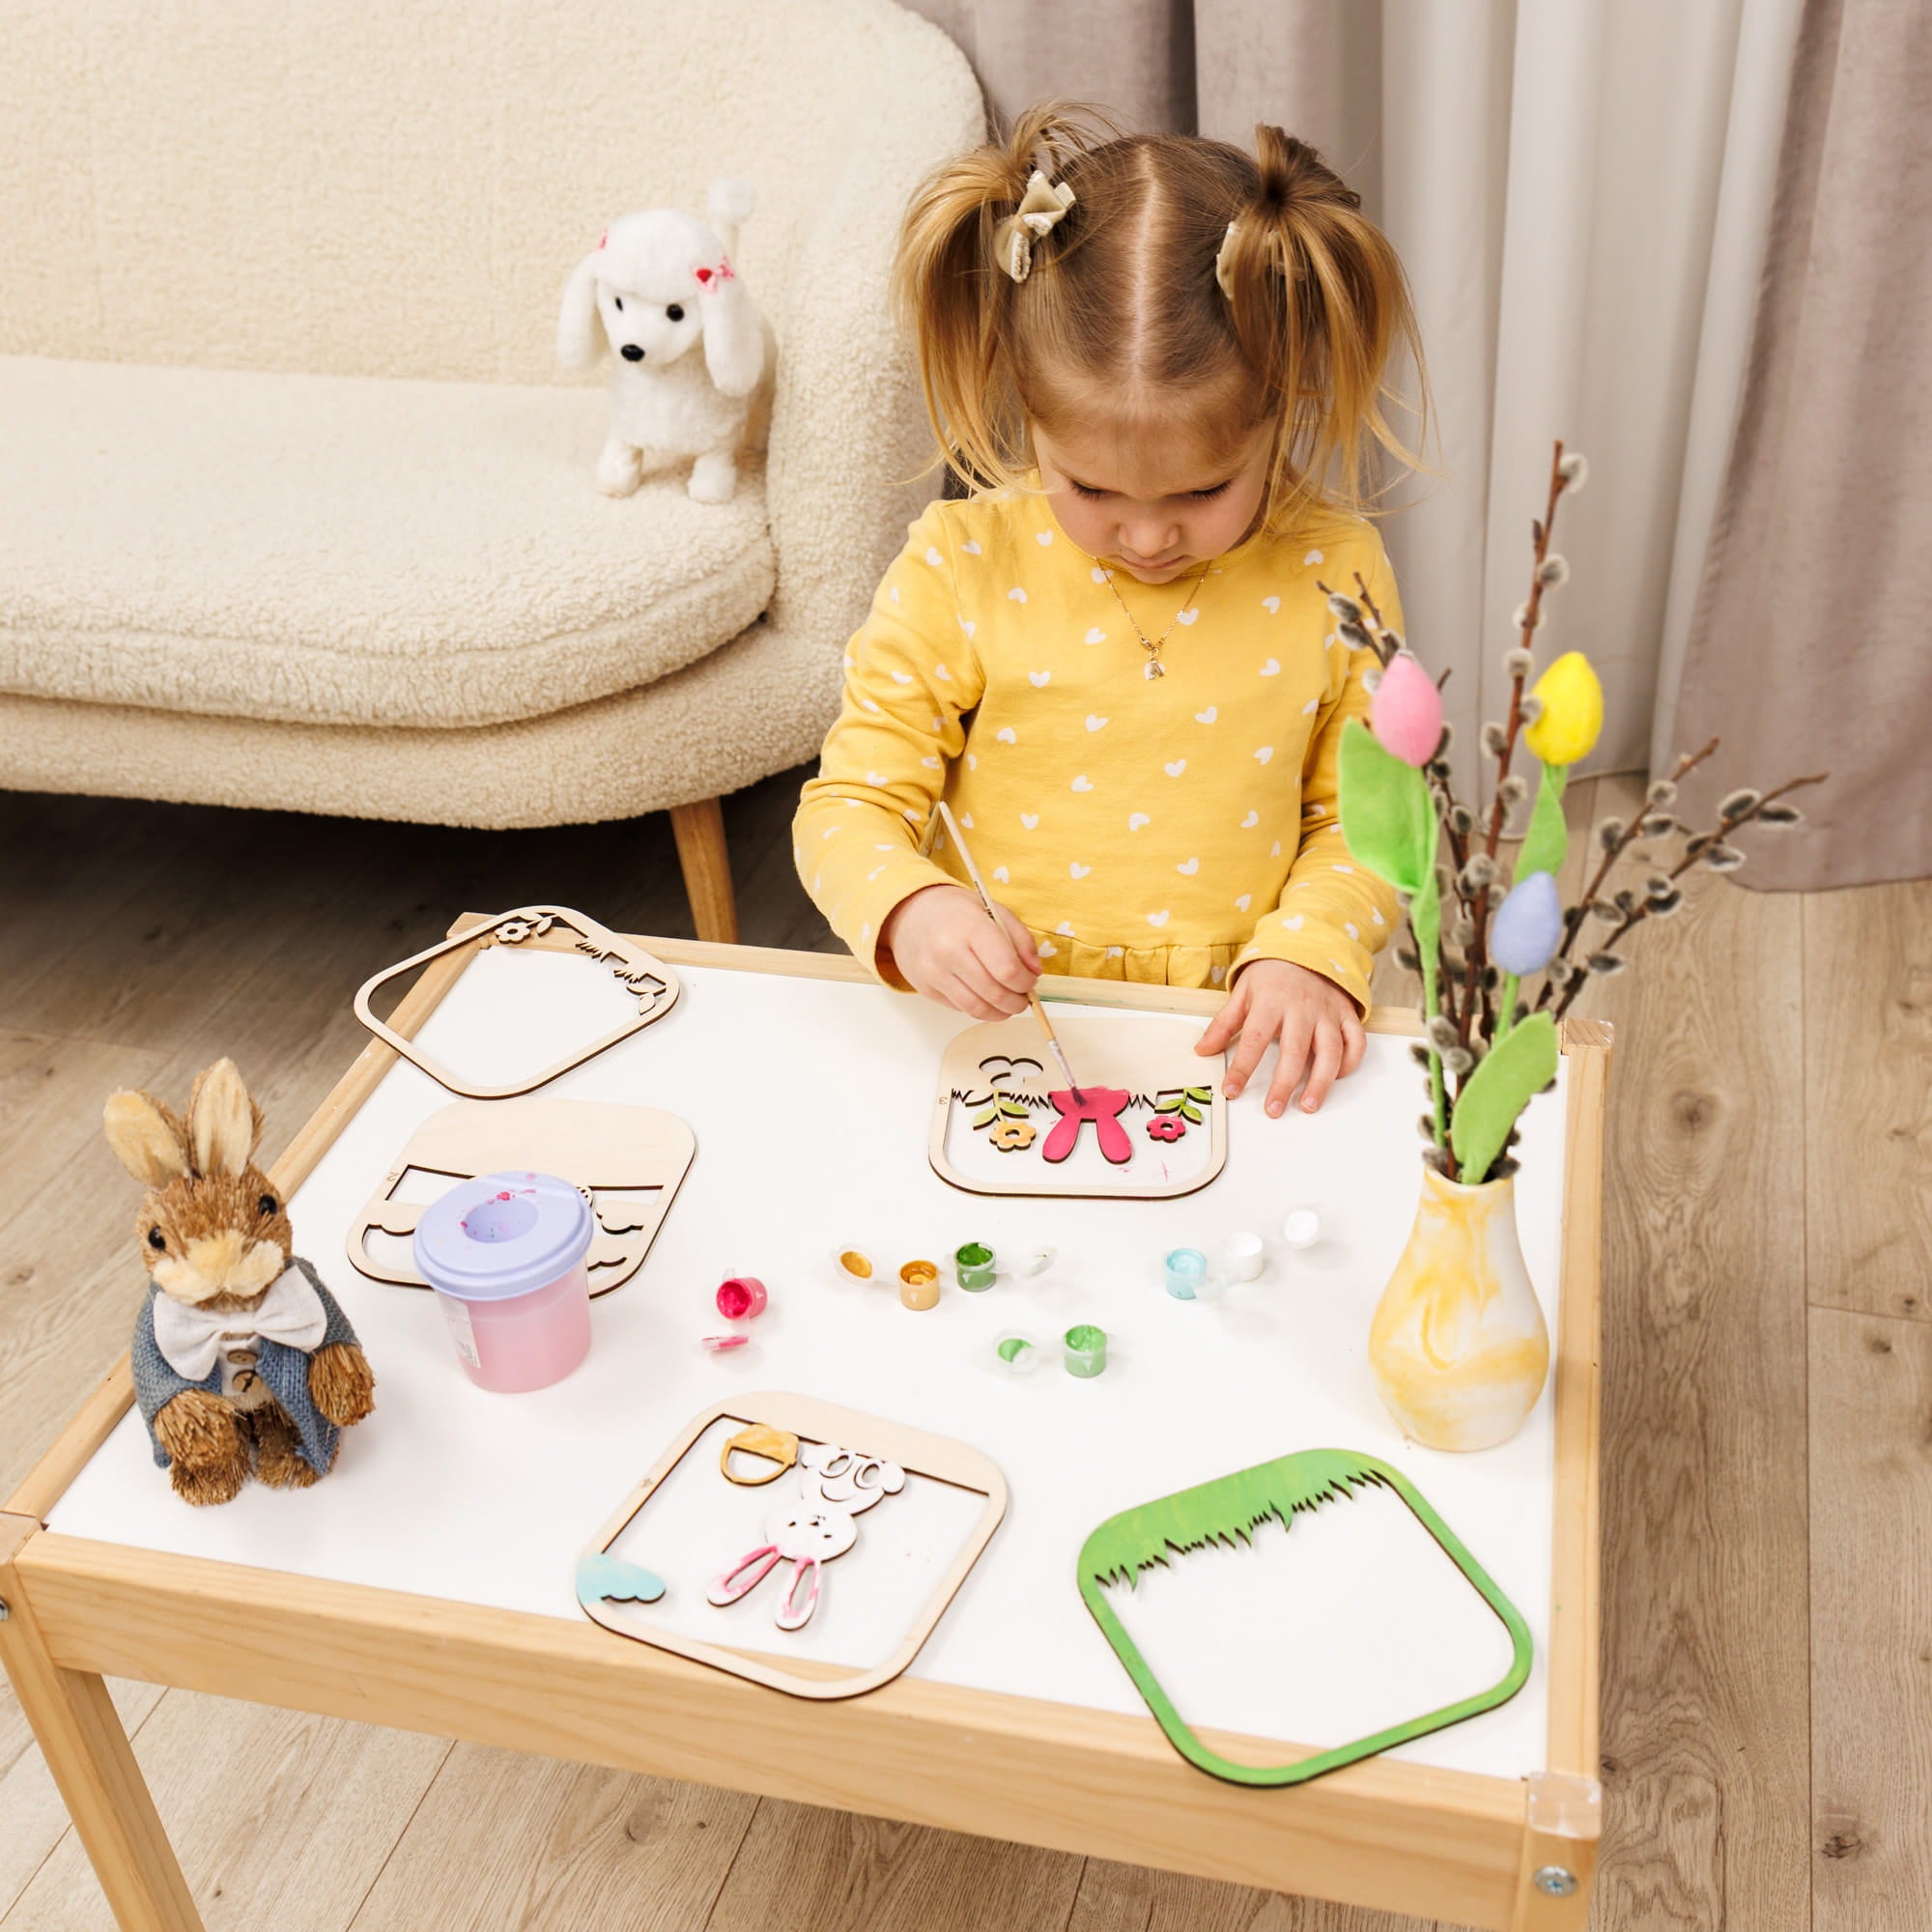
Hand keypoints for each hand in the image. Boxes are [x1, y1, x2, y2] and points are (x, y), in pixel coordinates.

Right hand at [881, 884, 1041, 1019]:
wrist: (909, 913)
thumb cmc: (956, 911)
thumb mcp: (994, 911)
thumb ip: (1022, 940)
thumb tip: (1035, 972)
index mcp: (971, 927)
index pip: (1007, 969)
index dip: (1025, 982)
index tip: (1030, 981)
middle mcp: (949, 951)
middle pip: (995, 993)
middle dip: (1017, 1002)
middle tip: (1023, 997)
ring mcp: (934, 973)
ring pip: (978, 1009)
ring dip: (1000, 1012)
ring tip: (1008, 1003)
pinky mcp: (925, 988)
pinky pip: (961, 1008)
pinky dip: (980, 1008)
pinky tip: (986, 997)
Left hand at [1195, 959, 1365, 1115]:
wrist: (1307, 947)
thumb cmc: (1273, 975)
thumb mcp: (1243, 993)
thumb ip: (1223, 1024)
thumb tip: (1202, 1050)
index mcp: (1271, 1002)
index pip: (1254, 1039)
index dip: (1242, 1067)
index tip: (1232, 1090)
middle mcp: (1302, 1009)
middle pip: (1294, 1051)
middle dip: (1284, 1084)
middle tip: (1273, 1109)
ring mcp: (1327, 1013)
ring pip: (1330, 1051)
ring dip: (1321, 1082)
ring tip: (1309, 1106)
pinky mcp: (1347, 1015)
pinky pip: (1355, 1041)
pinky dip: (1350, 1062)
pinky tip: (1336, 1078)